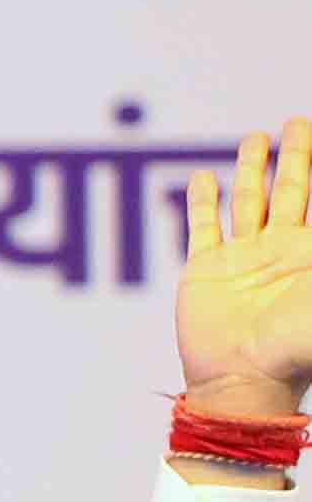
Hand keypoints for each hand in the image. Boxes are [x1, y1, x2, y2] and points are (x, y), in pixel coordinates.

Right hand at [177, 119, 311, 430]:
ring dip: (252, 167)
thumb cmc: (296, 346)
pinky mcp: (204, 270)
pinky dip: (203, 201)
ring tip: (256, 137)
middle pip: (290, 189)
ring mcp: (241, 258)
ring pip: (248, 200)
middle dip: (296, 154)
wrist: (244, 381)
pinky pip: (204, 226)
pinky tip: (204, 177)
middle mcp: (279, 249)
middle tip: (298, 121)